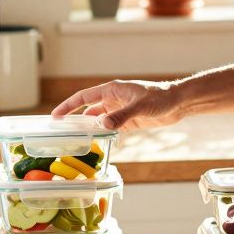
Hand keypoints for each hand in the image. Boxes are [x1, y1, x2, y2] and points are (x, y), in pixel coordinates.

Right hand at [50, 79, 185, 129]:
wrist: (178, 104)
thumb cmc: (161, 98)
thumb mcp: (141, 107)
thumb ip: (122, 116)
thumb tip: (103, 124)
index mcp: (112, 90)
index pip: (84, 97)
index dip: (68, 105)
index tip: (55, 115)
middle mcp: (113, 100)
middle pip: (88, 109)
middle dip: (74, 118)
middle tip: (60, 131)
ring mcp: (120, 110)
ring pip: (98, 119)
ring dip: (89, 128)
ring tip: (76, 139)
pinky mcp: (127, 121)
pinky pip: (109, 128)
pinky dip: (102, 134)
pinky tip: (96, 143)